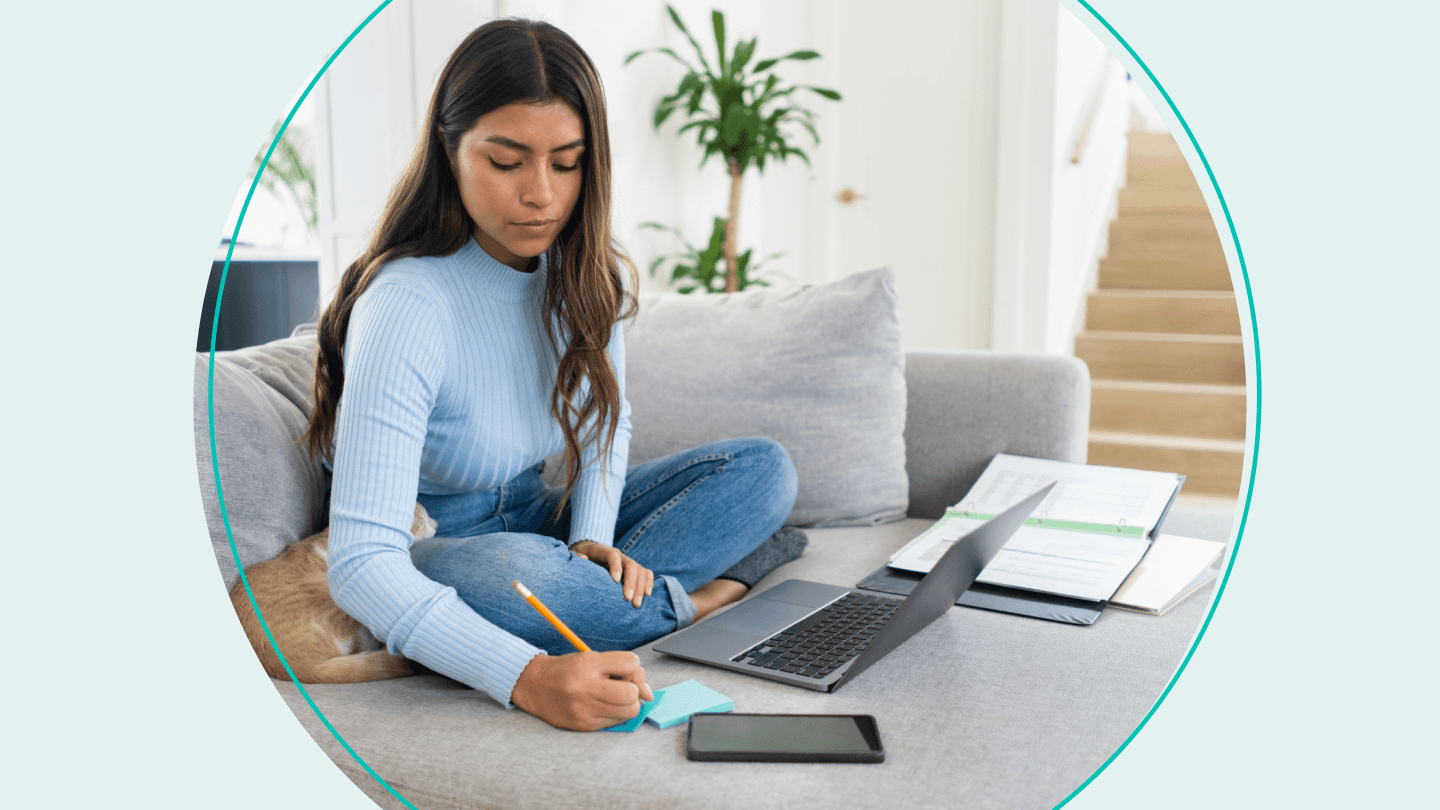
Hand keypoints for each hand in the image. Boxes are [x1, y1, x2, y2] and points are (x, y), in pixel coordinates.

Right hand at [511, 651, 654, 731]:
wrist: (534, 686)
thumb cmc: (569, 670)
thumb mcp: (592, 658)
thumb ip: (622, 669)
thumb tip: (649, 694)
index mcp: (588, 663)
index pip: (631, 663)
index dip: (634, 669)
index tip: (625, 672)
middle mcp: (585, 686)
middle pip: (632, 693)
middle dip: (635, 691)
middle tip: (623, 689)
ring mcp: (584, 708)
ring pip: (628, 711)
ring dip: (628, 705)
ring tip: (614, 699)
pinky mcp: (583, 725)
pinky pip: (615, 722)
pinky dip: (615, 715)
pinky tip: (602, 707)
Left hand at [570, 540, 653, 607]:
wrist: (591, 552)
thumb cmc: (582, 557)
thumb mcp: (575, 555)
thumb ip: (577, 557)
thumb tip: (584, 559)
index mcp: (605, 551)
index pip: (613, 555)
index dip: (616, 566)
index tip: (615, 581)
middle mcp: (620, 556)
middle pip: (631, 565)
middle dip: (631, 583)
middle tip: (628, 600)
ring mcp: (628, 562)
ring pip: (641, 570)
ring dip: (641, 587)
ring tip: (636, 604)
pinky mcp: (634, 570)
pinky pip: (646, 573)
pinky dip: (649, 583)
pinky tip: (647, 595)